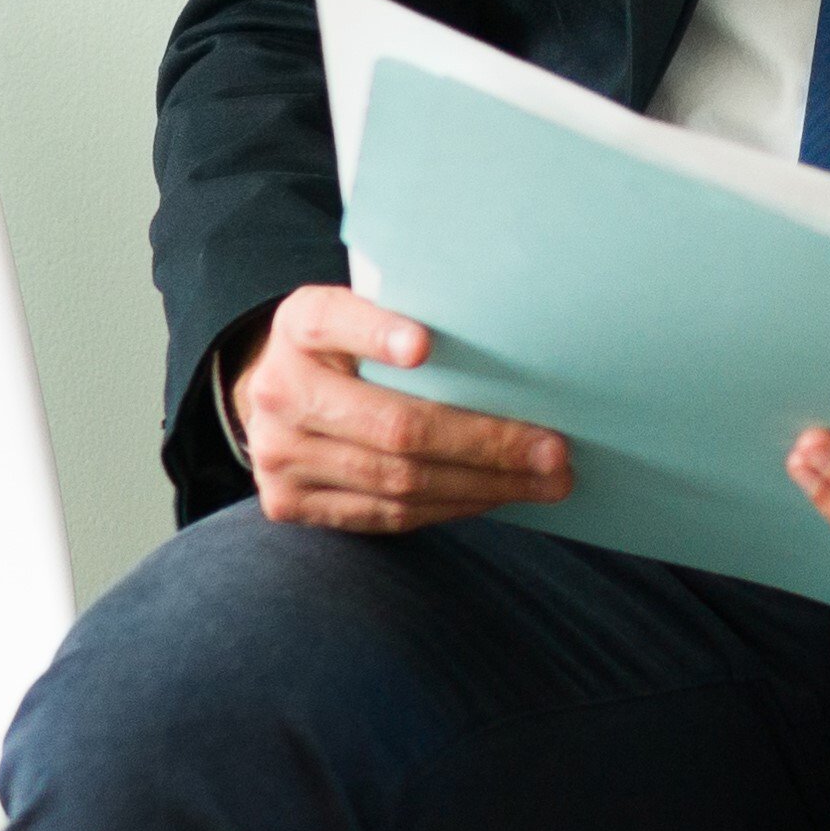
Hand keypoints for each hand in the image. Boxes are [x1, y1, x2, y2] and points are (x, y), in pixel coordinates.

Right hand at [233, 285, 572, 534]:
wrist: (277, 398)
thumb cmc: (349, 351)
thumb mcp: (362, 316)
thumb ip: (408, 320)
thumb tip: (514, 345)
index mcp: (299, 325)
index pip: (333, 320)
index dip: (377, 332)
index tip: (424, 346)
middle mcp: (278, 388)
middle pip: (394, 425)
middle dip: (486, 443)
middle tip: (552, 450)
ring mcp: (278, 452)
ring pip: (398, 481)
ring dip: (483, 486)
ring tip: (542, 481)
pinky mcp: (287, 502)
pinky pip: (386, 514)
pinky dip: (450, 507)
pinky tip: (493, 497)